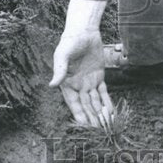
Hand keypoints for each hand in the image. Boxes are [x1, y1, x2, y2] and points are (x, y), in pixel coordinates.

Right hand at [49, 0, 113, 128]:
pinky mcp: (99, 77)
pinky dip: (107, 102)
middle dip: (92, 118)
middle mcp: (77, 86)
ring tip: (106, 126)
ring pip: (95, 102)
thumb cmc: (70, 42)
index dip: (79, 115)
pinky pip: (103, 92)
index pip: (74, 104)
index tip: (85, 126)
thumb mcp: (62, 55)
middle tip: (99, 131)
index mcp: (67, 84)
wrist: (84, 31)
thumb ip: (59, 70)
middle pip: (86, 106)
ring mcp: (88, 82)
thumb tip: (51, 85)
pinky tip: (111, 112)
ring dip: (100, 113)